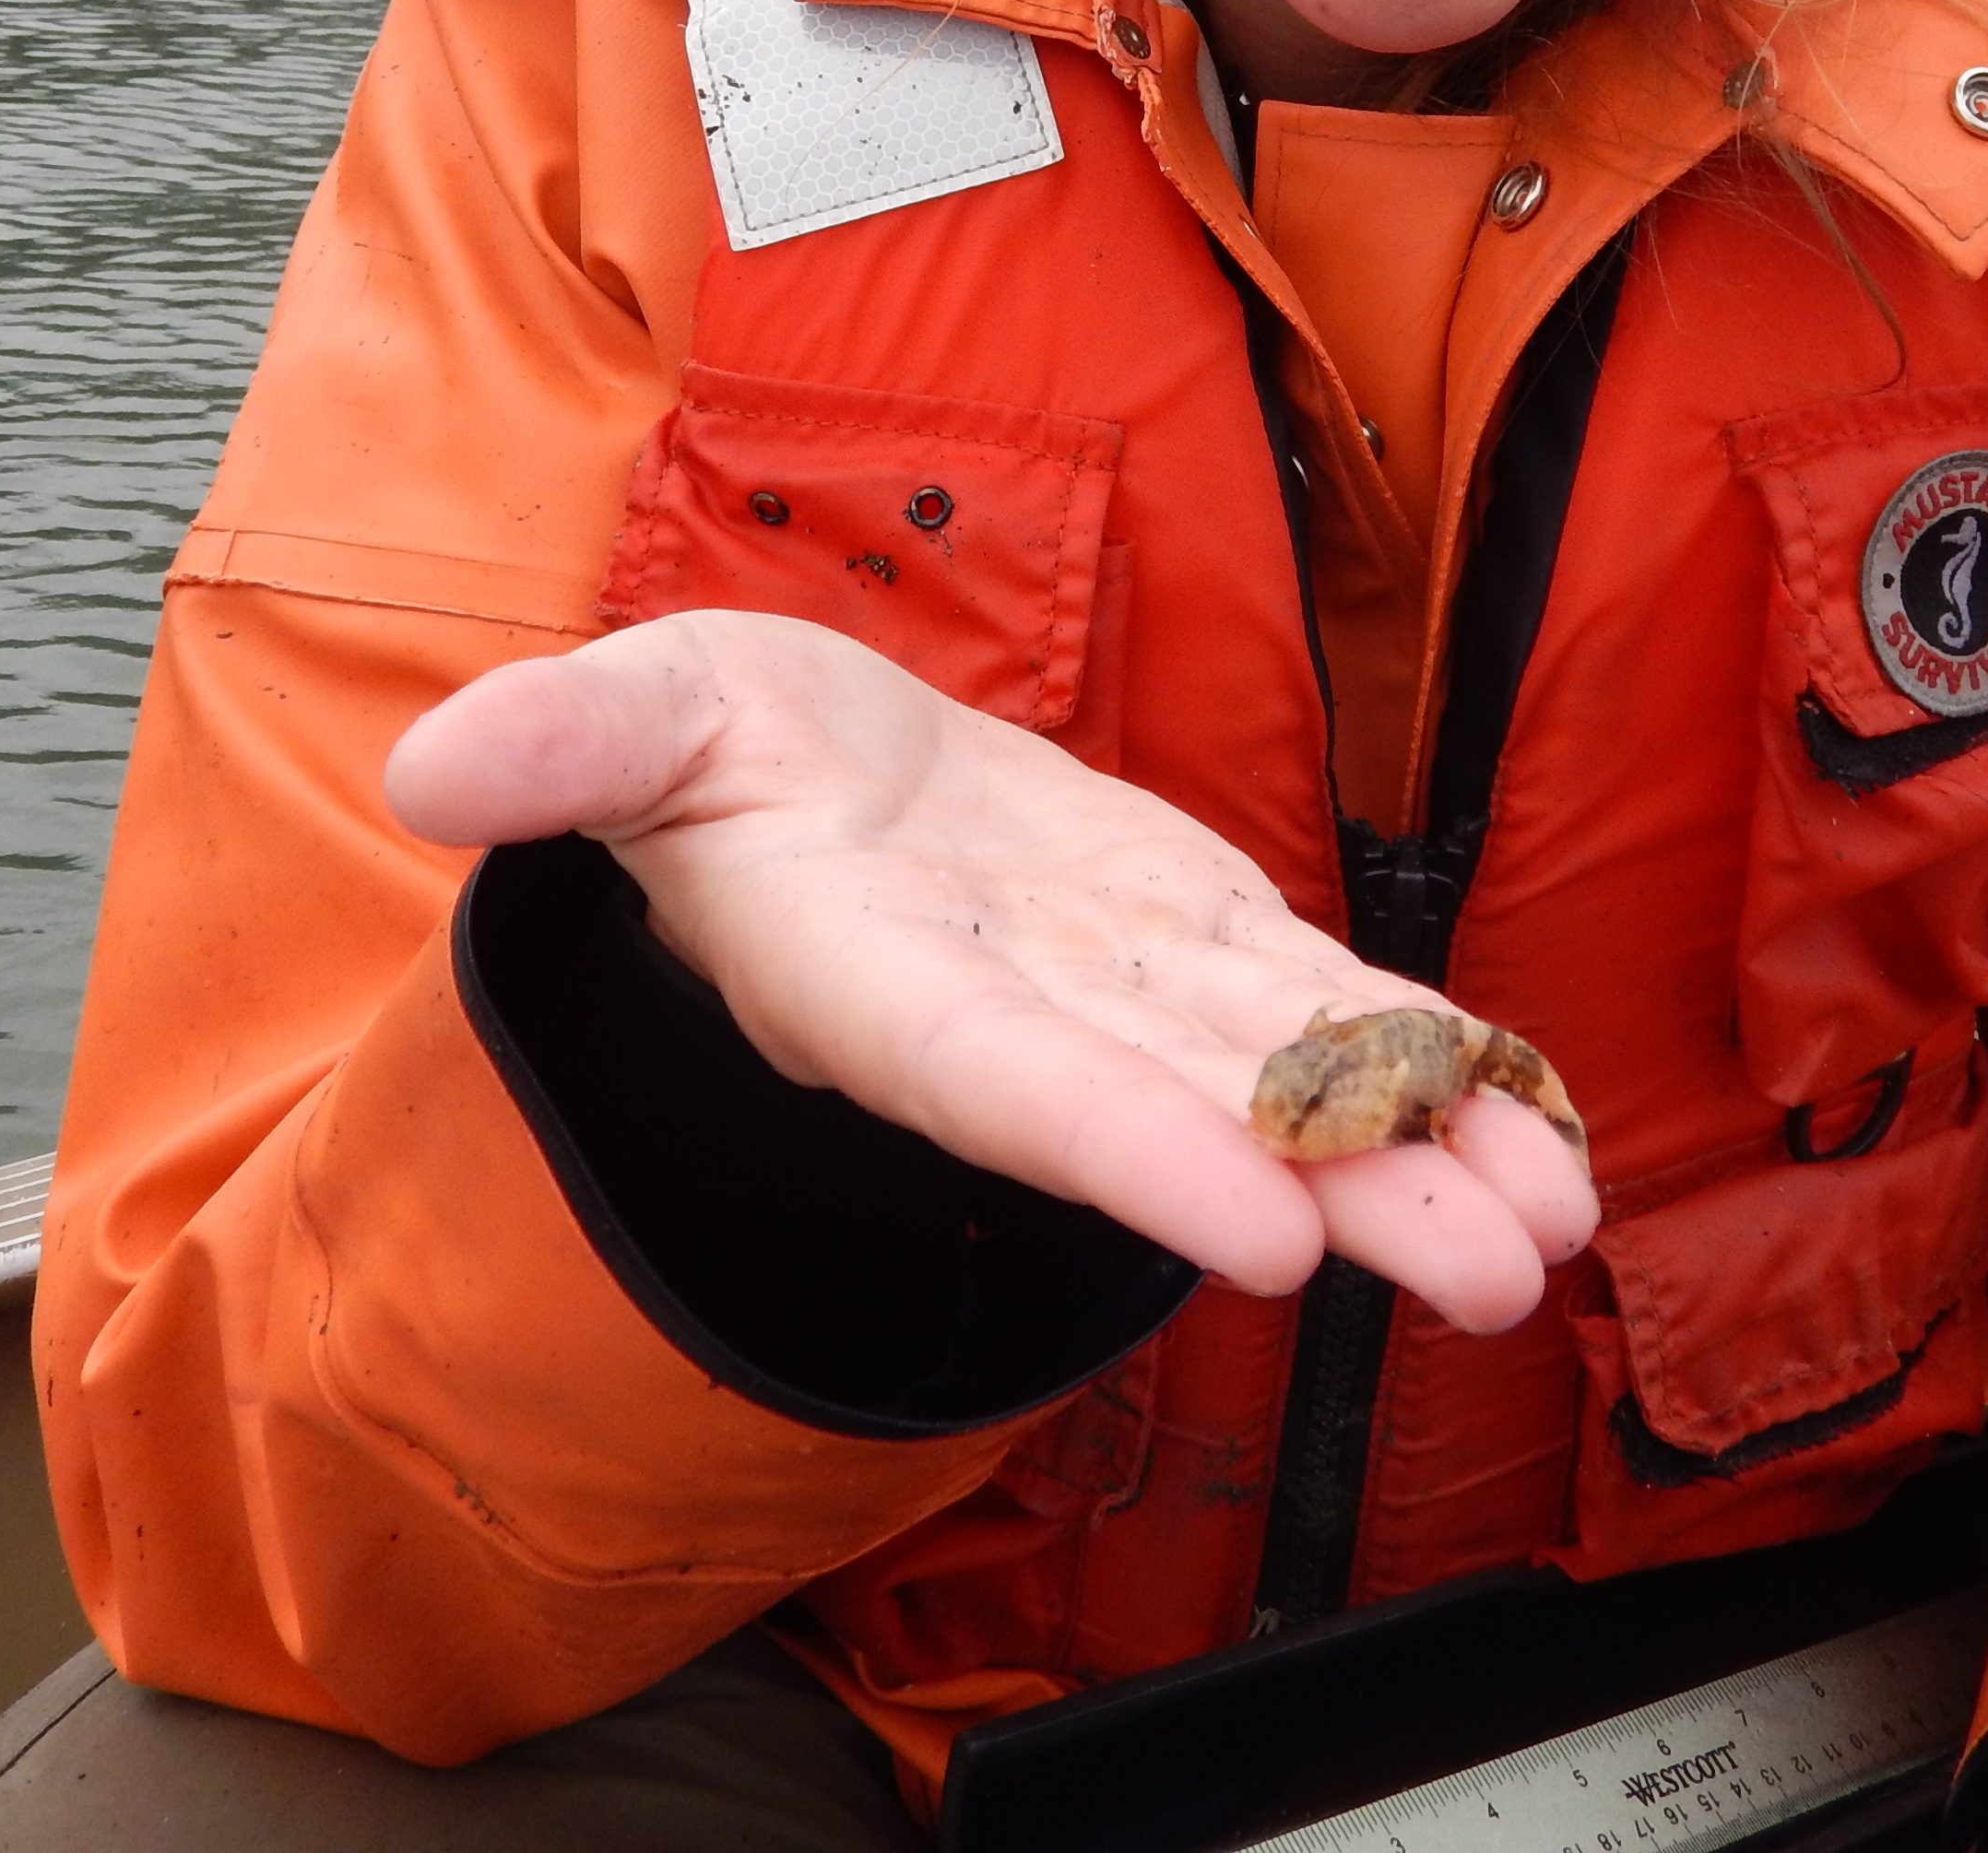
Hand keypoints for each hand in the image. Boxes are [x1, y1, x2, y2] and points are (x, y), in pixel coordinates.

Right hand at [385, 610, 1597, 1331]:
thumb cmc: (721, 759)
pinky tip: (1535, 1120)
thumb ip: (567, 745)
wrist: (813, 775)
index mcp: (881, 978)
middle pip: (1190, 1117)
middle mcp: (1022, 1017)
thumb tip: (436, 765)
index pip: (1009, 1081)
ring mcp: (1127, 992)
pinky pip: (1332, 1011)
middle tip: (1489, 1271)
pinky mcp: (1204, 948)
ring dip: (1426, 1153)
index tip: (1255, 1224)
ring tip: (1552, 1224)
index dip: (1129, 1149)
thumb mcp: (638, 715)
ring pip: (1289, 1081)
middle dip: (1343, 1192)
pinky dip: (1433, 1059)